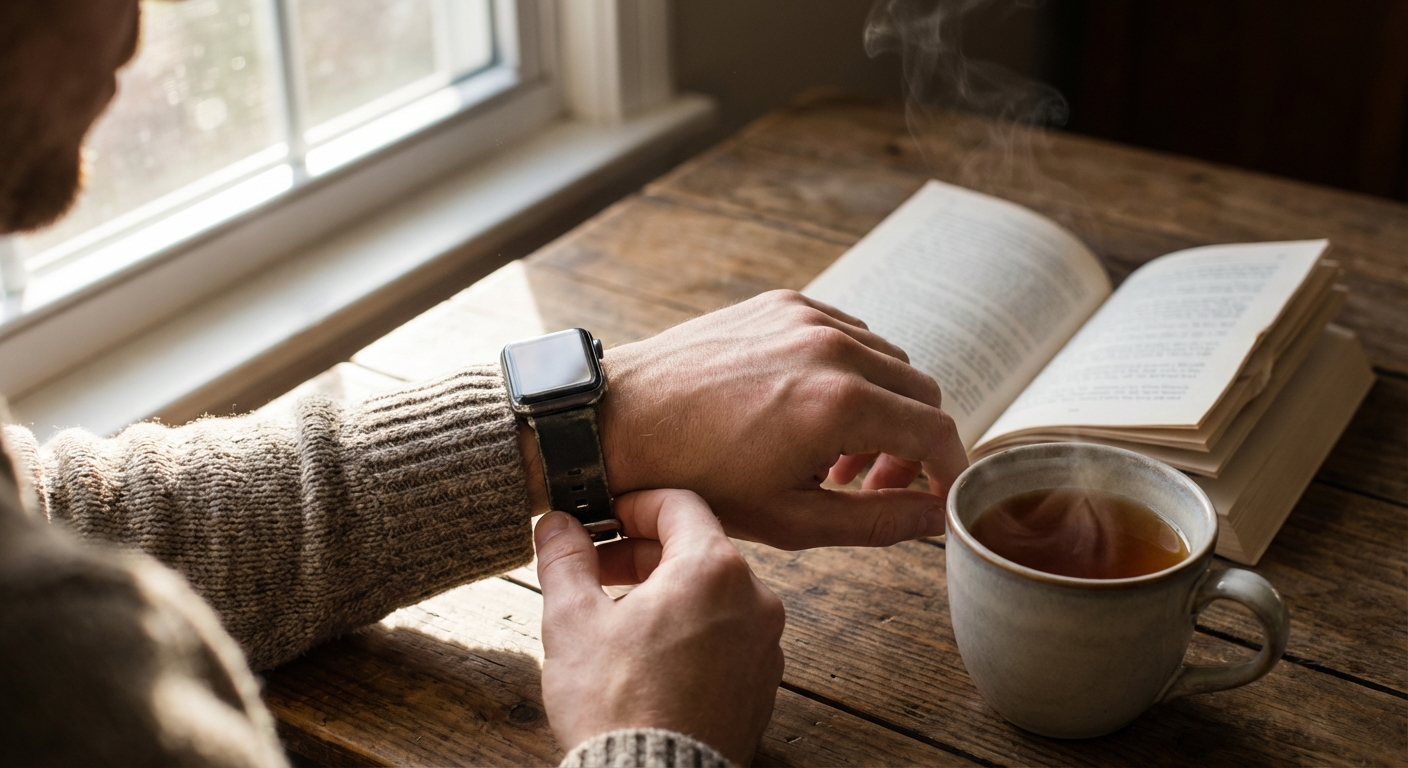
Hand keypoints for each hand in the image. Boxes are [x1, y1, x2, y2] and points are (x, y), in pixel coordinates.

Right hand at [536, 490, 783, 765]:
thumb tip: (558, 524)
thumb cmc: (615, 705)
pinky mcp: (763, 683)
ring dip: (667, 594)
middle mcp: (755, 599)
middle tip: (597, 572)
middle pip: (697, 549)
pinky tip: (651, 659)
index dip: (631, 505)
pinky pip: (728, 636)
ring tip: (619, 621)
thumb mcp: (573, 620)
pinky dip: (693, 631)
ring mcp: (765, 644)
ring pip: (714, 595)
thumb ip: (566, 559)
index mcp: (714, 568)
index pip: (678, 504)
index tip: (601, 521)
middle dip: (642, 554)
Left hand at [598, 289, 967, 549]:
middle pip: (920, 390)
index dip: (950, 471)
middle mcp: (832, 347)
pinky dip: (849, 371)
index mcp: (841, 403)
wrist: (617, 423)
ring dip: (883, 406)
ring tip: (835, 456)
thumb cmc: (694, 479)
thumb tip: (934, 517)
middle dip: (913, 442)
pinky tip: (809, 412)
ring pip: (886, 358)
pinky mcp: (780, 304)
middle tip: (875, 485)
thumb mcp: (792, 519)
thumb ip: (877, 520)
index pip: (936, 431)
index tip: (940, 497)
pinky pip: (846, 333)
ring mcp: (805, 317)